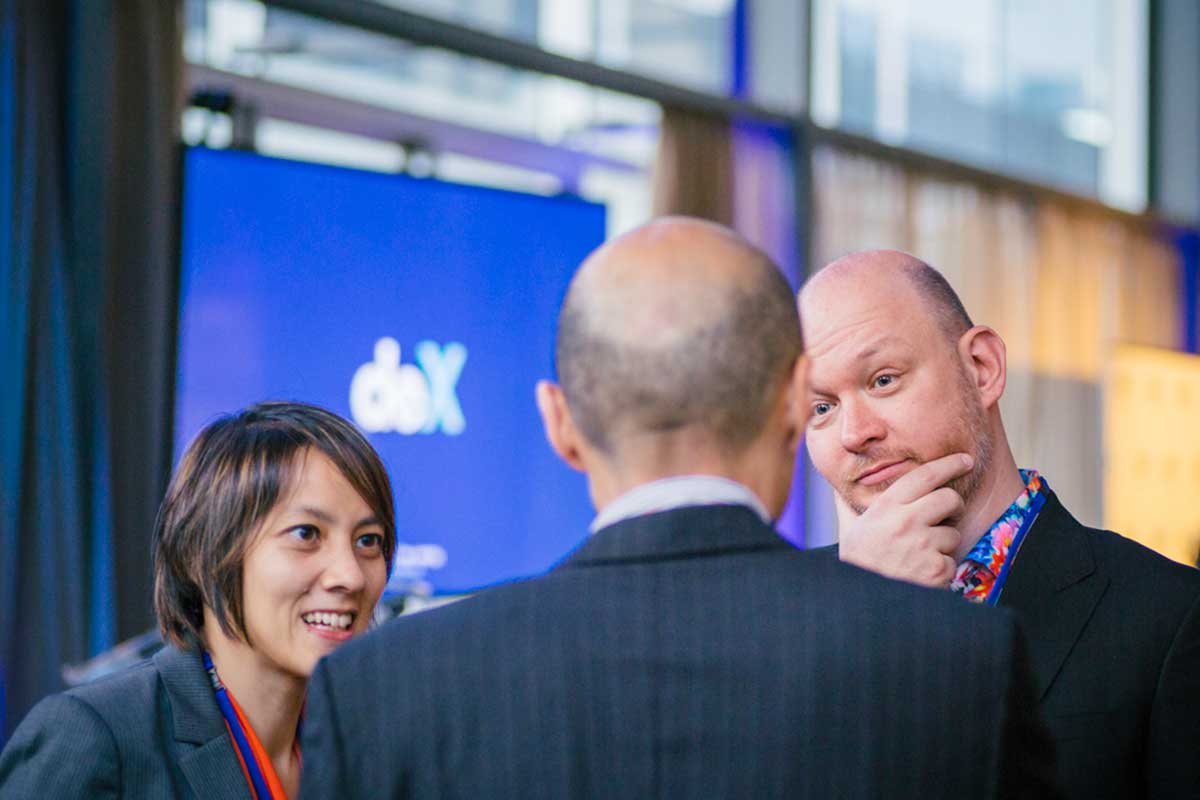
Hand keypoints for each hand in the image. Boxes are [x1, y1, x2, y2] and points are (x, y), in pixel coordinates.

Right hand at [837, 453, 971, 587]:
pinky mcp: (936, 569)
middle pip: (949, 498)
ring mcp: (922, 545)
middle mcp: (905, 521)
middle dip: (952, 507)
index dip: (949, 464)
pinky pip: (952, 562)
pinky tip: (921, 575)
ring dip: (942, 545)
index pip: (925, 475)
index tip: (965, 460)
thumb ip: (853, 506)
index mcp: (886, 507)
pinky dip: (941, 570)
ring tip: (919, 557)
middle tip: (944, 517)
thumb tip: (839, 487)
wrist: (857, 601)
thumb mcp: (851, 529)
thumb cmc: (857, 564)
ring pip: (953, 534)